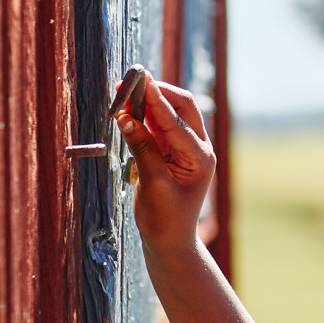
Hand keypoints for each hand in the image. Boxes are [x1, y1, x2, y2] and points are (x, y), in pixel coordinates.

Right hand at [114, 68, 217, 247]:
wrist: (170, 242)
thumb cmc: (164, 219)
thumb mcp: (152, 183)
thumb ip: (141, 148)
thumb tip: (125, 117)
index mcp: (200, 157)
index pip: (177, 121)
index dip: (156, 100)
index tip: (140, 81)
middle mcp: (198, 148)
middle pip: (182, 107)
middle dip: (157, 93)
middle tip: (131, 81)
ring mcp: (186, 149)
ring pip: (170, 114)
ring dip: (148, 103)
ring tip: (123, 93)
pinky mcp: (172, 152)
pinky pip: (159, 127)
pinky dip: (144, 117)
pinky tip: (127, 110)